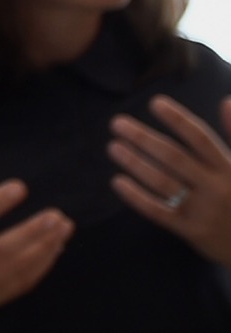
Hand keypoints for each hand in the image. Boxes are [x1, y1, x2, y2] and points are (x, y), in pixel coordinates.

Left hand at [110, 96, 230, 264]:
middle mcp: (216, 187)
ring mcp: (203, 210)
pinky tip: (117, 182)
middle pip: (174, 157)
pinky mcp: (191, 231)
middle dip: (144, 139)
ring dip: (136, 163)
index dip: (178, 119)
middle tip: (117, 123)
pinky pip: (158, 212)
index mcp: (230, 168)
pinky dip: (137, 197)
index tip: (155, 103)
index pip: (200, 138)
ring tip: (113, 147)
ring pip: (163, 182)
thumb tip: (226, 101)